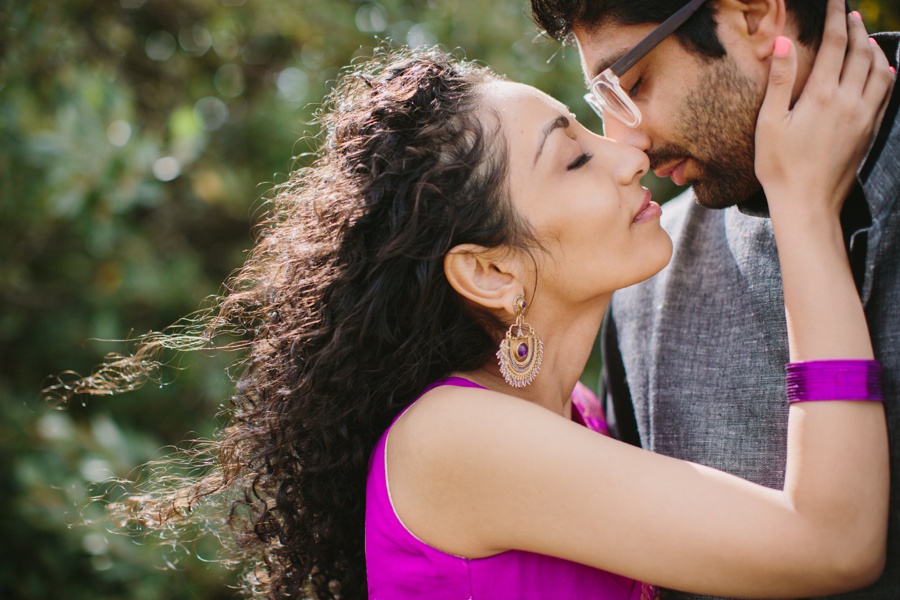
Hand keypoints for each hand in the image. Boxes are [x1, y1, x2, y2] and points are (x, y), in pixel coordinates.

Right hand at [755, 0, 893, 222]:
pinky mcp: (870, 132)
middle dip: (857, 28)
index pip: (835, 43)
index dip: (836, 16)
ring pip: (880, 70)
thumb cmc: (780, 167)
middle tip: (850, 13)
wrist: (807, 204)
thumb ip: (779, 80)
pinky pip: (886, 93)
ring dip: (874, 48)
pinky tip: (883, 71)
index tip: (835, 0)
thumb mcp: (769, 123)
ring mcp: (864, 117)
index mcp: (821, 95)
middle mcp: (849, 101)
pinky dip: (887, 74)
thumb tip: (781, 42)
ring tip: (866, 38)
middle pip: (861, 52)